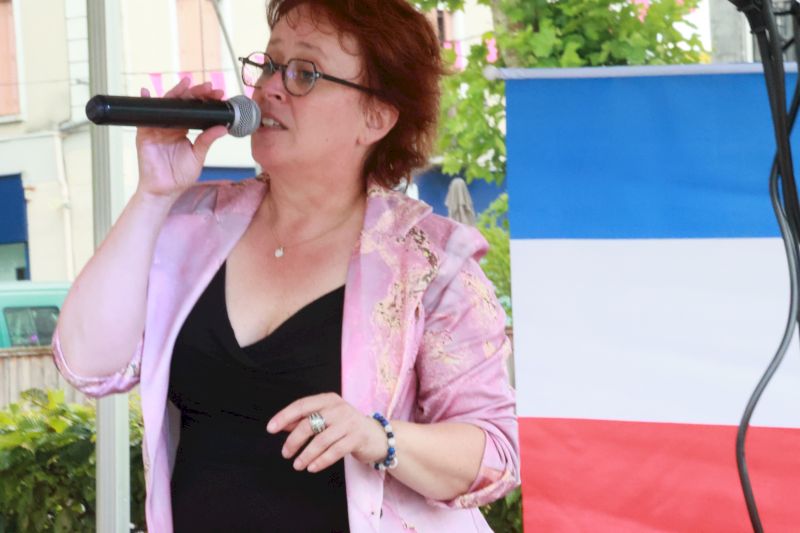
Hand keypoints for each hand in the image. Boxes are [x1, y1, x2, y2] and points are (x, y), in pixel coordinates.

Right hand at [135, 78, 228, 199]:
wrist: (164, 190)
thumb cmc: (180, 175)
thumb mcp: (198, 156)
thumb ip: (207, 140)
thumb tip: (223, 128)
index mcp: (184, 129)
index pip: (194, 110)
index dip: (205, 101)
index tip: (218, 94)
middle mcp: (170, 125)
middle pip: (181, 103)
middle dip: (195, 93)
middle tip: (208, 87)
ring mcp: (157, 127)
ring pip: (165, 105)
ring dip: (175, 93)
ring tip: (186, 84)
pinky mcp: (145, 133)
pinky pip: (144, 116)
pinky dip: (145, 103)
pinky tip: (147, 93)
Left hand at [267, 393, 387, 472]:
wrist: (377, 436)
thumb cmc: (346, 427)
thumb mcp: (326, 418)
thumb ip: (305, 420)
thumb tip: (282, 425)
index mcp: (328, 399)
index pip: (301, 405)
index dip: (284, 416)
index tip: (271, 428)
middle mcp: (338, 408)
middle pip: (309, 424)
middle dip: (293, 441)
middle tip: (285, 453)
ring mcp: (349, 422)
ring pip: (321, 440)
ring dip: (306, 455)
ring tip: (297, 465)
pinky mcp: (357, 438)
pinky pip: (335, 451)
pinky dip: (321, 461)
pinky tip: (312, 468)